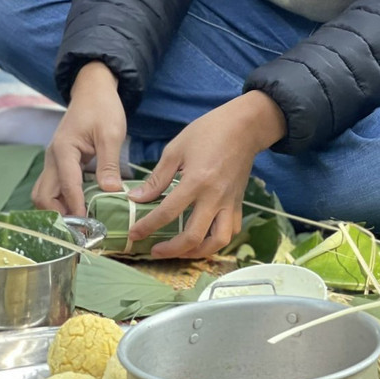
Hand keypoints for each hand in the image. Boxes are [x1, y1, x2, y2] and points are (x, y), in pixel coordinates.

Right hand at [33, 62, 127, 215]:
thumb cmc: (103, 108)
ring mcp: (53, 161)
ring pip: (45, 193)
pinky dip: (62, 200)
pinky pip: (54, 187)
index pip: (65, 187)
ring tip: (80, 224)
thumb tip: (111, 192)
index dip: (75, 209)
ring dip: (57, 210)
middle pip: (43, 196)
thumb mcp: (111, 134)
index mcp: (63, 150)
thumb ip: (109, 163)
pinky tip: (80, 209)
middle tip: (80, 231)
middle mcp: (52, 158)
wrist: (93, 90)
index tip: (87, 228)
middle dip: (57, 215)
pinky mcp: (59, 163)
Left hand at [125, 91, 286, 258]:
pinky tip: (203, 239)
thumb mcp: (176, 148)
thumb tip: (136, 198)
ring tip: (181, 252)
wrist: (245, 126)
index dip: (147, 227)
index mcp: (196, 181)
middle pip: (194, 236)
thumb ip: (157, 177)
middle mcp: (214, 196)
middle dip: (171, 250)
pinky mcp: (239, 202)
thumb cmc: (209, 131)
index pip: (168, 213)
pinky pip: (231, 230)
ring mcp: (229, 202)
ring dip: (198, 253)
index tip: (133, 234)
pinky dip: (217, 241)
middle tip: (155, 250)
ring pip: (218, 241)